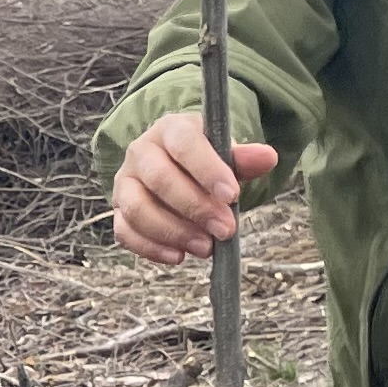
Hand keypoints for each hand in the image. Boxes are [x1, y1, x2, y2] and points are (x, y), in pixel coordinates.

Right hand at [111, 111, 280, 265]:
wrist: (175, 168)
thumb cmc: (203, 163)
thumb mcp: (225, 155)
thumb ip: (244, 159)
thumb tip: (268, 157)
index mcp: (170, 130)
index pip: (184, 143)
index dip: (207, 169)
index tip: (232, 195)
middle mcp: (141, 152)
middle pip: (160, 178)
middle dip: (195, 207)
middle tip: (226, 230)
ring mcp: (126, 183)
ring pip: (138, 208)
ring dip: (173, 232)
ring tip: (206, 248)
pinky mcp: (120, 211)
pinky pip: (125, 232)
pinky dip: (151, 248)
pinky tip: (179, 256)